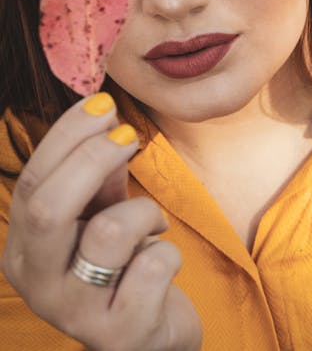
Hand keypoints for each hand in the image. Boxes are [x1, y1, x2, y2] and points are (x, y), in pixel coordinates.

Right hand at [1, 94, 201, 350]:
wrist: (150, 335)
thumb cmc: (122, 262)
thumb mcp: (102, 211)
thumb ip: (98, 172)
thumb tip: (104, 114)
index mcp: (24, 247)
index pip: (31, 182)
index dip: (67, 136)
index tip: (103, 103)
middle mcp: (37, 282)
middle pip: (48, 207)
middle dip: (92, 159)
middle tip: (128, 136)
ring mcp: (74, 314)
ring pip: (109, 233)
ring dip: (143, 213)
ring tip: (151, 225)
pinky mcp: (119, 334)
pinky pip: (152, 267)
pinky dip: (168, 251)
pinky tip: (162, 262)